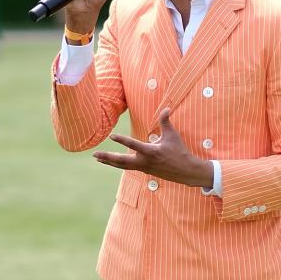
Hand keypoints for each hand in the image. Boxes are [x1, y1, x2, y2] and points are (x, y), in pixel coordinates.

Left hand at [93, 108, 213, 187]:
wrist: (185, 171)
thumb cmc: (179, 151)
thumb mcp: (172, 135)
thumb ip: (166, 122)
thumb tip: (166, 108)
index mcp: (151, 152)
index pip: (133, 145)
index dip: (122, 140)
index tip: (111, 136)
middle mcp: (144, 161)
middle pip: (121, 160)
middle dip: (107, 157)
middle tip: (94, 154)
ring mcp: (143, 167)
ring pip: (122, 166)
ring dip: (109, 161)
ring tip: (97, 158)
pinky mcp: (144, 170)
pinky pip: (127, 167)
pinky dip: (117, 164)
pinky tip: (110, 161)